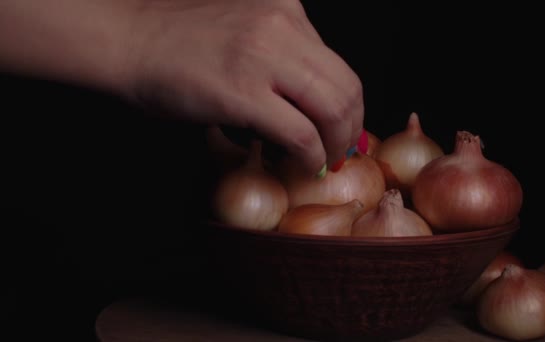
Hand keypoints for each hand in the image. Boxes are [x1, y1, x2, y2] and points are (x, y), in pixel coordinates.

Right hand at [125, 0, 363, 174]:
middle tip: (339, 153)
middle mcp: (281, 27)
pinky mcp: (244, 92)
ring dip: (335, 145)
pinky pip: (300, 133)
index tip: (342, 131)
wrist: (130, 42)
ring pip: (332, 110)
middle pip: (346, 88)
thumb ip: (282, 53)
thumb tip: (311, 101)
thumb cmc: (180, 44)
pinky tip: (301, 165)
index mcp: (285, 9)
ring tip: (323, 162)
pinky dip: (310, 157)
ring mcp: (263, 57)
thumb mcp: (245, 30)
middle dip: (350, 129)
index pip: (338, 66)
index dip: (348, 106)